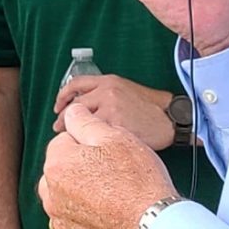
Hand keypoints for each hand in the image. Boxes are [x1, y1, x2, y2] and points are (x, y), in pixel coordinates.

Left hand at [38, 109, 175, 228]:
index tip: (109, 153)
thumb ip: (85, 122)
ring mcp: (62, 228)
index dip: (88, 144)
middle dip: (80, 171)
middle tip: (113, 176)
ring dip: (83, 200)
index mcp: (56, 166)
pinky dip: (91, 227)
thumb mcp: (116, 137)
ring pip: (67, 204)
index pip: (63, 143)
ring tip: (115, 201)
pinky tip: (113, 223)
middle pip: (61, 175)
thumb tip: (71, 114)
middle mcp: (51, 198)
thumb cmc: (139, 181)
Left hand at [51, 73, 174, 150]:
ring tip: (71, 141)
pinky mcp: (115, 125)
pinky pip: (93, 135)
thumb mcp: (127, 91)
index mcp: (109, 81)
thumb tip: (83, 110)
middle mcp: (106, 91)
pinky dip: (87, 142)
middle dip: (63, 119)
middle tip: (59, 129)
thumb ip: (105, 96)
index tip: (58, 106)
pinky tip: (88, 147)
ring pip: (81, 122)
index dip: (63, 95)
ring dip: (73, 132)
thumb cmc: (153, 109)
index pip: (76, 83)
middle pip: (74, 105)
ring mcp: (110, 108)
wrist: (171, 119)